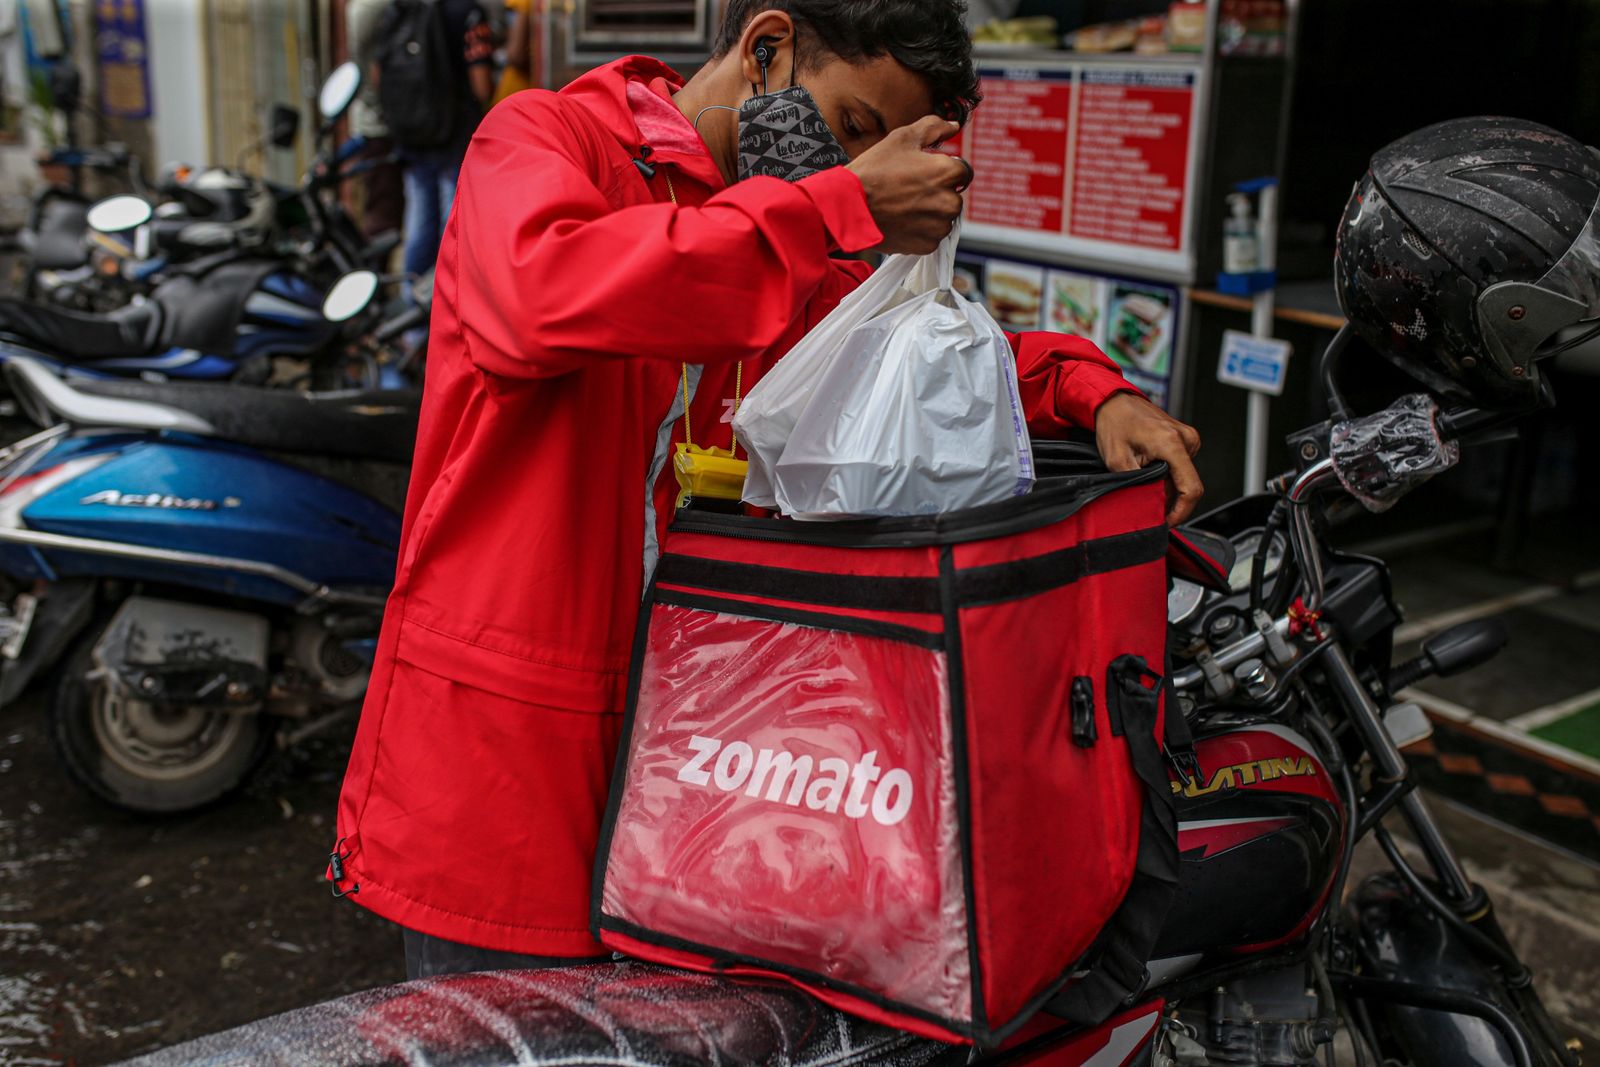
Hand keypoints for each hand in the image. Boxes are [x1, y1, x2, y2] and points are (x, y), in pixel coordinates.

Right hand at [848, 116, 969, 254]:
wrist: (849, 206)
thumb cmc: (873, 171)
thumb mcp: (902, 138)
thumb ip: (934, 127)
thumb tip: (953, 126)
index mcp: (947, 172)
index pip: (962, 171)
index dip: (942, 170)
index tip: (924, 173)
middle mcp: (949, 201)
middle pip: (953, 196)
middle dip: (937, 192)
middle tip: (909, 190)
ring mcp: (938, 226)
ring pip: (943, 217)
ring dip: (930, 212)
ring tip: (903, 206)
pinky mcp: (927, 244)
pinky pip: (931, 235)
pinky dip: (920, 230)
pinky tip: (901, 220)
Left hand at [1095, 392, 1203, 524]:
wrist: (1114, 402)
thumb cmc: (1114, 424)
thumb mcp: (1117, 461)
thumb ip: (1136, 486)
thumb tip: (1148, 506)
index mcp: (1173, 444)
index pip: (1191, 489)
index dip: (1180, 512)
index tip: (1167, 522)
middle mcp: (1186, 439)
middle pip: (1186, 485)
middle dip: (1166, 497)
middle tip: (1142, 496)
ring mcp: (1188, 438)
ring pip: (1182, 477)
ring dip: (1164, 484)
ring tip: (1140, 473)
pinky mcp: (1185, 439)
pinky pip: (1180, 466)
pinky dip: (1165, 474)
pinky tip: (1147, 466)